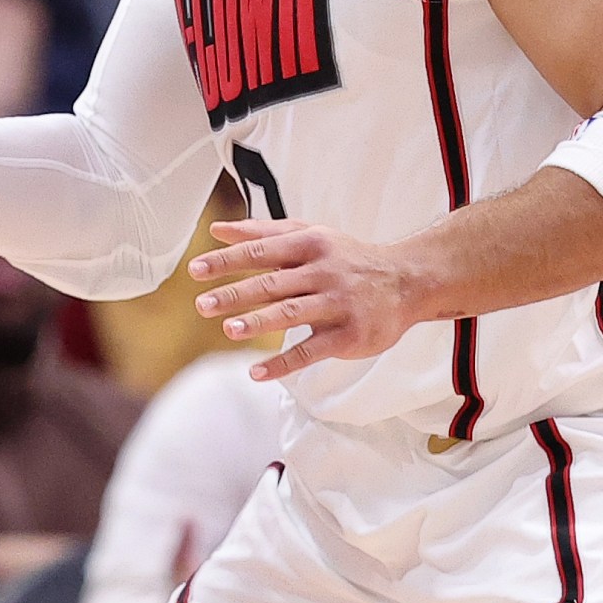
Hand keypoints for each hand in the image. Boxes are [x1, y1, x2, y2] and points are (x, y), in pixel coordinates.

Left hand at [188, 218, 424, 381]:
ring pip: (292, 313)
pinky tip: (257, 372)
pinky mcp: (350, 335)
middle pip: (273, 283)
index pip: (261, 251)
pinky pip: (312, 350)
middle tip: (201, 304)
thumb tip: (217, 230)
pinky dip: (284, 363)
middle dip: (235, 294)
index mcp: (310, 244)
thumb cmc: (347, 257)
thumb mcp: (309, 235)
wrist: (407, 281)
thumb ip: (262, 233)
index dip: (227, 260)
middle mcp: (323, 272)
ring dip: (258, 322)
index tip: (195, 270)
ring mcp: (338, 304)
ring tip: (228, 330)